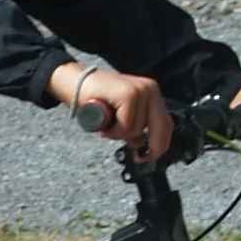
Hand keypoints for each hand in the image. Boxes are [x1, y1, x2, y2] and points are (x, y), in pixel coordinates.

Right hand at [54, 61, 169, 162]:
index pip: (167, 124)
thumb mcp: (123, 115)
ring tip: (108, 124)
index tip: (150, 157)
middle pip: (161, 128)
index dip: (161, 145)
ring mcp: (140, 90)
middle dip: (151, 147)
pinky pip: (126, 126)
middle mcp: (150, 90)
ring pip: (139, 130)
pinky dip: (114, 130)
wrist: (74, 82)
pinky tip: (104, 122)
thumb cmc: (96, 100)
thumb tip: (144, 145)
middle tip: (138, 157)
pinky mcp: (129, 94)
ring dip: (121, 134)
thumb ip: (137, 126)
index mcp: (151, 94)